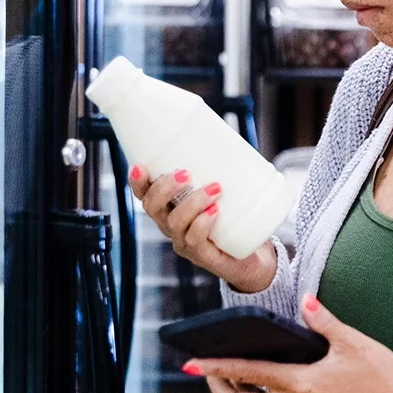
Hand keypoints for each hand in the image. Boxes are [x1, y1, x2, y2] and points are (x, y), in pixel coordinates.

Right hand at [129, 165, 277, 293]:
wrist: (254, 257)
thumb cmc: (237, 219)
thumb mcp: (227, 191)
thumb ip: (222, 168)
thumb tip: (229, 136)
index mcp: (170, 209)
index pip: (145, 195)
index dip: (137, 182)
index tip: (140, 166)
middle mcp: (171, 227)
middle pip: (152, 208)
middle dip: (164, 188)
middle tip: (186, 173)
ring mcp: (185, 243)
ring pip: (174, 223)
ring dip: (191, 202)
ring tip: (215, 188)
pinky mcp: (203, 257)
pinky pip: (194, 241)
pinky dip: (202, 223)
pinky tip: (215, 212)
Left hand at [183, 296, 392, 392]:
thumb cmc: (385, 379)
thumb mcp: (355, 343)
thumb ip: (324, 322)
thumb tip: (305, 301)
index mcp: (304, 385)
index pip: (249, 375)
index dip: (216, 368)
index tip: (192, 362)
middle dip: (218, 389)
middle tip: (206, 371)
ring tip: (235, 371)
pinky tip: (272, 381)